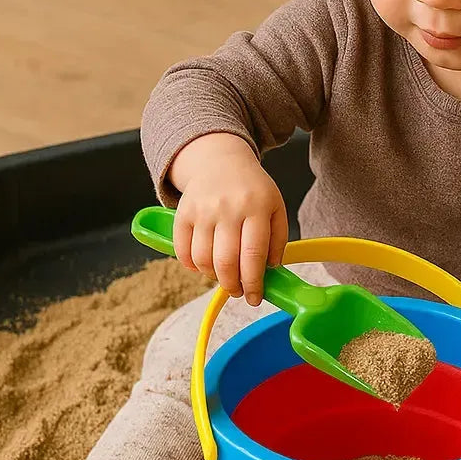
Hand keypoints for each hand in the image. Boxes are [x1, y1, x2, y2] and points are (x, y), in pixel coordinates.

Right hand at [168, 132, 287, 305]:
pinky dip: (192, 266)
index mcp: (257, 208)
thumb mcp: (276, 208)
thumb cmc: (253, 190)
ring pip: (203, 259)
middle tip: (238, 292)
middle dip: (233, 286)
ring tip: (224, 277)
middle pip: (226, 261)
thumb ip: (278, 239)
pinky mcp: (183, 213)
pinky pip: (183, 250)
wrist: (221, 161)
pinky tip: (204, 266)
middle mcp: (228, 208)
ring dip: (213, 277)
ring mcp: (203, 210)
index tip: (255, 298)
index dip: (253, 283)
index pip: (254, 255)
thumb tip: (269, 270)